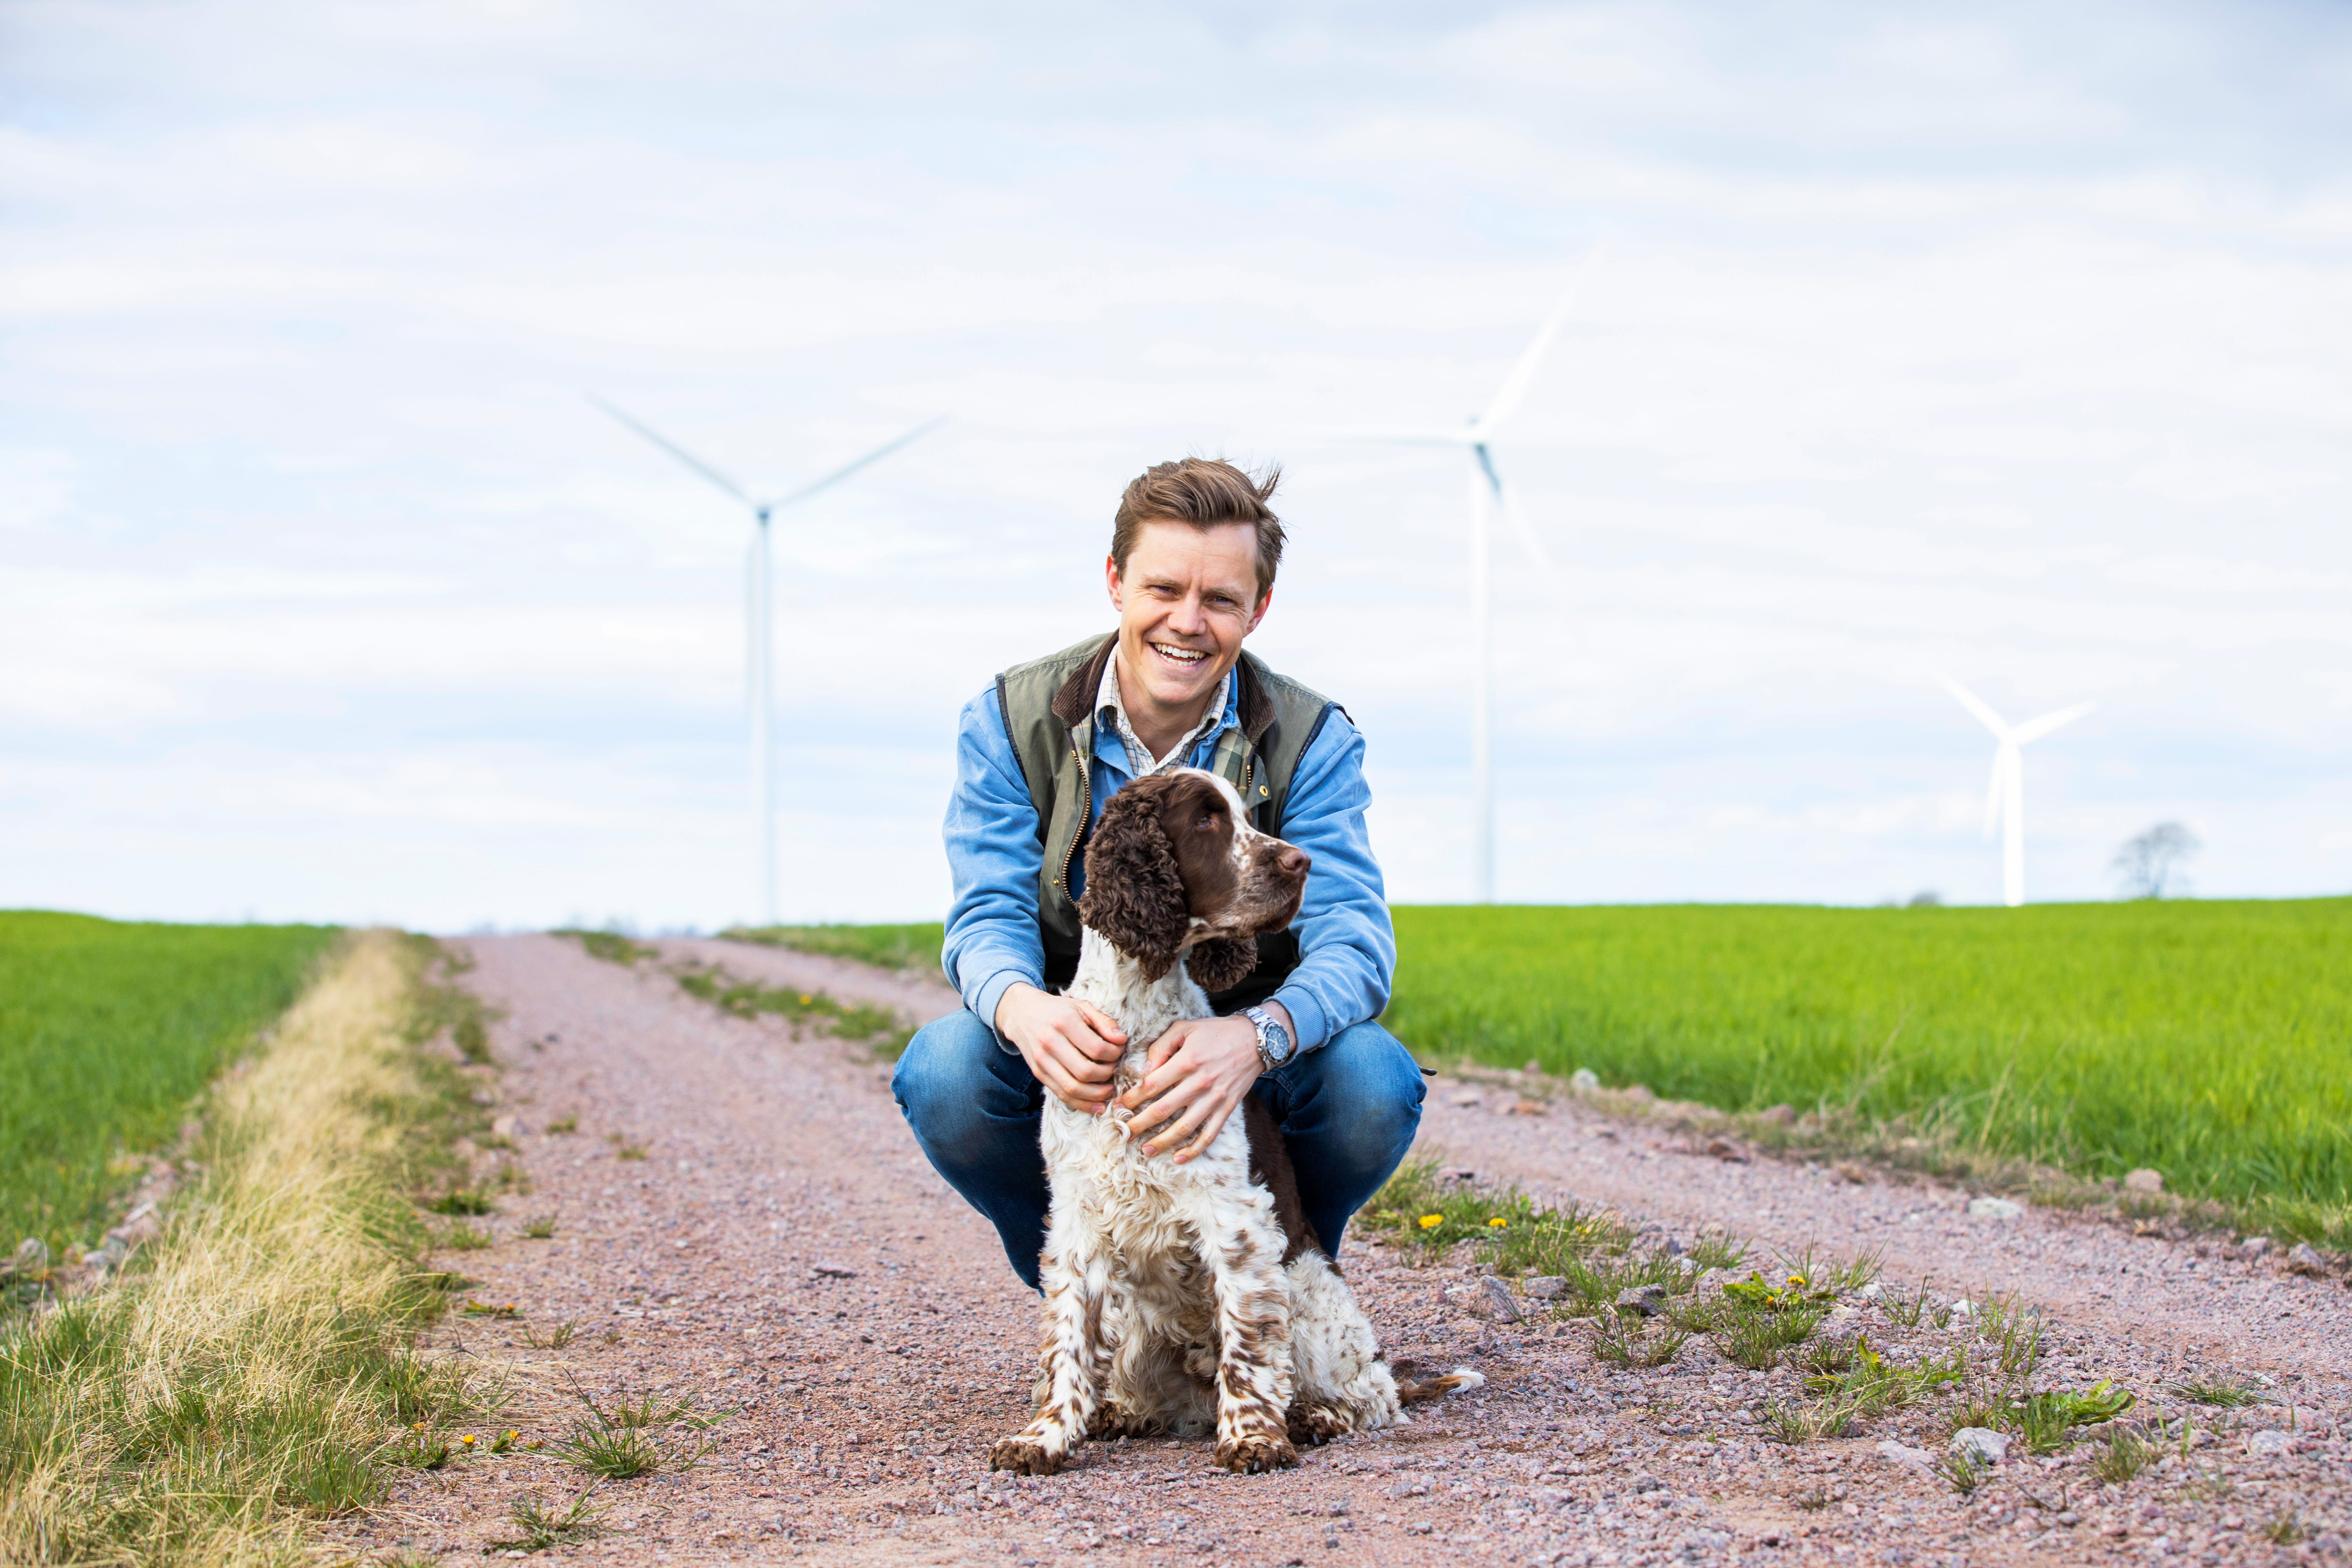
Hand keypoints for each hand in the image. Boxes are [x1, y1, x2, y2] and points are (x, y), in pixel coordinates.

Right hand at [995, 983, 1128, 1113]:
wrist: (1022, 1014)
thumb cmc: (1058, 1010)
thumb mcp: (1082, 1007)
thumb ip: (1104, 1022)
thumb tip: (1121, 1040)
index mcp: (1064, 1023)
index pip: (1096, 1048)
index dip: (1114, 1054)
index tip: (1119, 1051)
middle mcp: (1050, 1043)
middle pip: (1085, 1071)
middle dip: (1107, 1074)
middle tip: (1114, 1069)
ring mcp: (1042, 1061)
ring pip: (1073, 1088)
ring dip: (1096, 1094)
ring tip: (1109, 1089)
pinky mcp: (1038, 1074)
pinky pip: (1061, 1095)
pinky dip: (1081, 1104)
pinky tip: (1097, 1104)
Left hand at [1120, 1002, 1290, 1162]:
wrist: (1255, 1040)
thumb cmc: (1216, 1032)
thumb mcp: (1184, 1028)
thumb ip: (1161, 1046)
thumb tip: (1146, 1069)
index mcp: (1186, 1061)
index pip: (1151, 1085)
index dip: (1131, 1098)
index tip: (1119, 1106)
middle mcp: (1199, 1083)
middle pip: (1162, 1110)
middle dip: (1139, 1124)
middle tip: (1123, 1133)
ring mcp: (1214, 1099)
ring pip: (1184, 1127)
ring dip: (1162, 1142)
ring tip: (1146, 1151)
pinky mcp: (1227, 1109)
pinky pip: (1209, 1135)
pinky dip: (1194, 1150)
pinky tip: (1178, 1158)